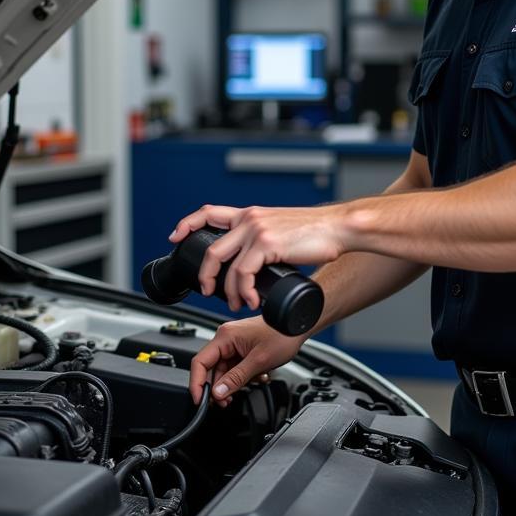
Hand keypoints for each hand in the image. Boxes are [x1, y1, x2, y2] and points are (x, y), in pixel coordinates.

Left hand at [169, 204, 348, 310]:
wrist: (339, 227)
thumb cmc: (317, 232)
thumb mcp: (281, 230)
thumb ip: (264, 241)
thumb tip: (257, 262)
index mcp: (250, 214)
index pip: (207, 212)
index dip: (187, 224)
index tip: (176, 237)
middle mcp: (249, 219)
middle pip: (210, 247)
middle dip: (205, 275)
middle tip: (207, 290)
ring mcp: (256, 230)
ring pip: (225, 265)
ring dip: (228, 291)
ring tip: (237, 303)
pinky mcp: (267, 244)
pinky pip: (244, 273)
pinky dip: (245, 292)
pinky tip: (252, 300)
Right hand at [189, 316, 305, 405]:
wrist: (298, 326)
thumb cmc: (282, 334)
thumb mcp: (258, 361)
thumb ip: (236, 379)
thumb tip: (218, 393)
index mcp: (225, 337)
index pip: (200, 362)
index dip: (197, 384)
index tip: (200, 400)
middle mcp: (226, 338)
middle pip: (212, 369)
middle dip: (219, 388)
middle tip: (226, 402)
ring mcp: (235, 343)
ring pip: (225, 370)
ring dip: (234, 383)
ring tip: (247, 388)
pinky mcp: (243, 348)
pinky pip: (236, 367)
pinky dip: (244, 377)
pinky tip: (257, 378)